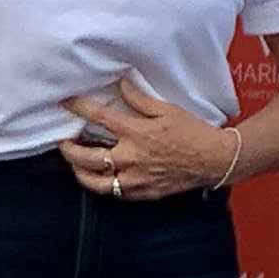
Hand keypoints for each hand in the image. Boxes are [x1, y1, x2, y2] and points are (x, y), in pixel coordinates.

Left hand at [60, 76, 235, 201]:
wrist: (215, 160)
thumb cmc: (194, 132)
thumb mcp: (167, 110)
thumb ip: (139, 99)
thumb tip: (120, 84)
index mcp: (137, 133)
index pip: (99, 118)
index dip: (78, 108)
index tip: (65, 102)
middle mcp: (131, 158)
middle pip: (86, 157)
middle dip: (68, 148)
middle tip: (63, 142)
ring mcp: (135, 179)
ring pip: (95, 182)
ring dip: (80, 172)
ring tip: (77, 164)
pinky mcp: (143, 193)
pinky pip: (114, 193)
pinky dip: (103, 184)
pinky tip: (102, 177)